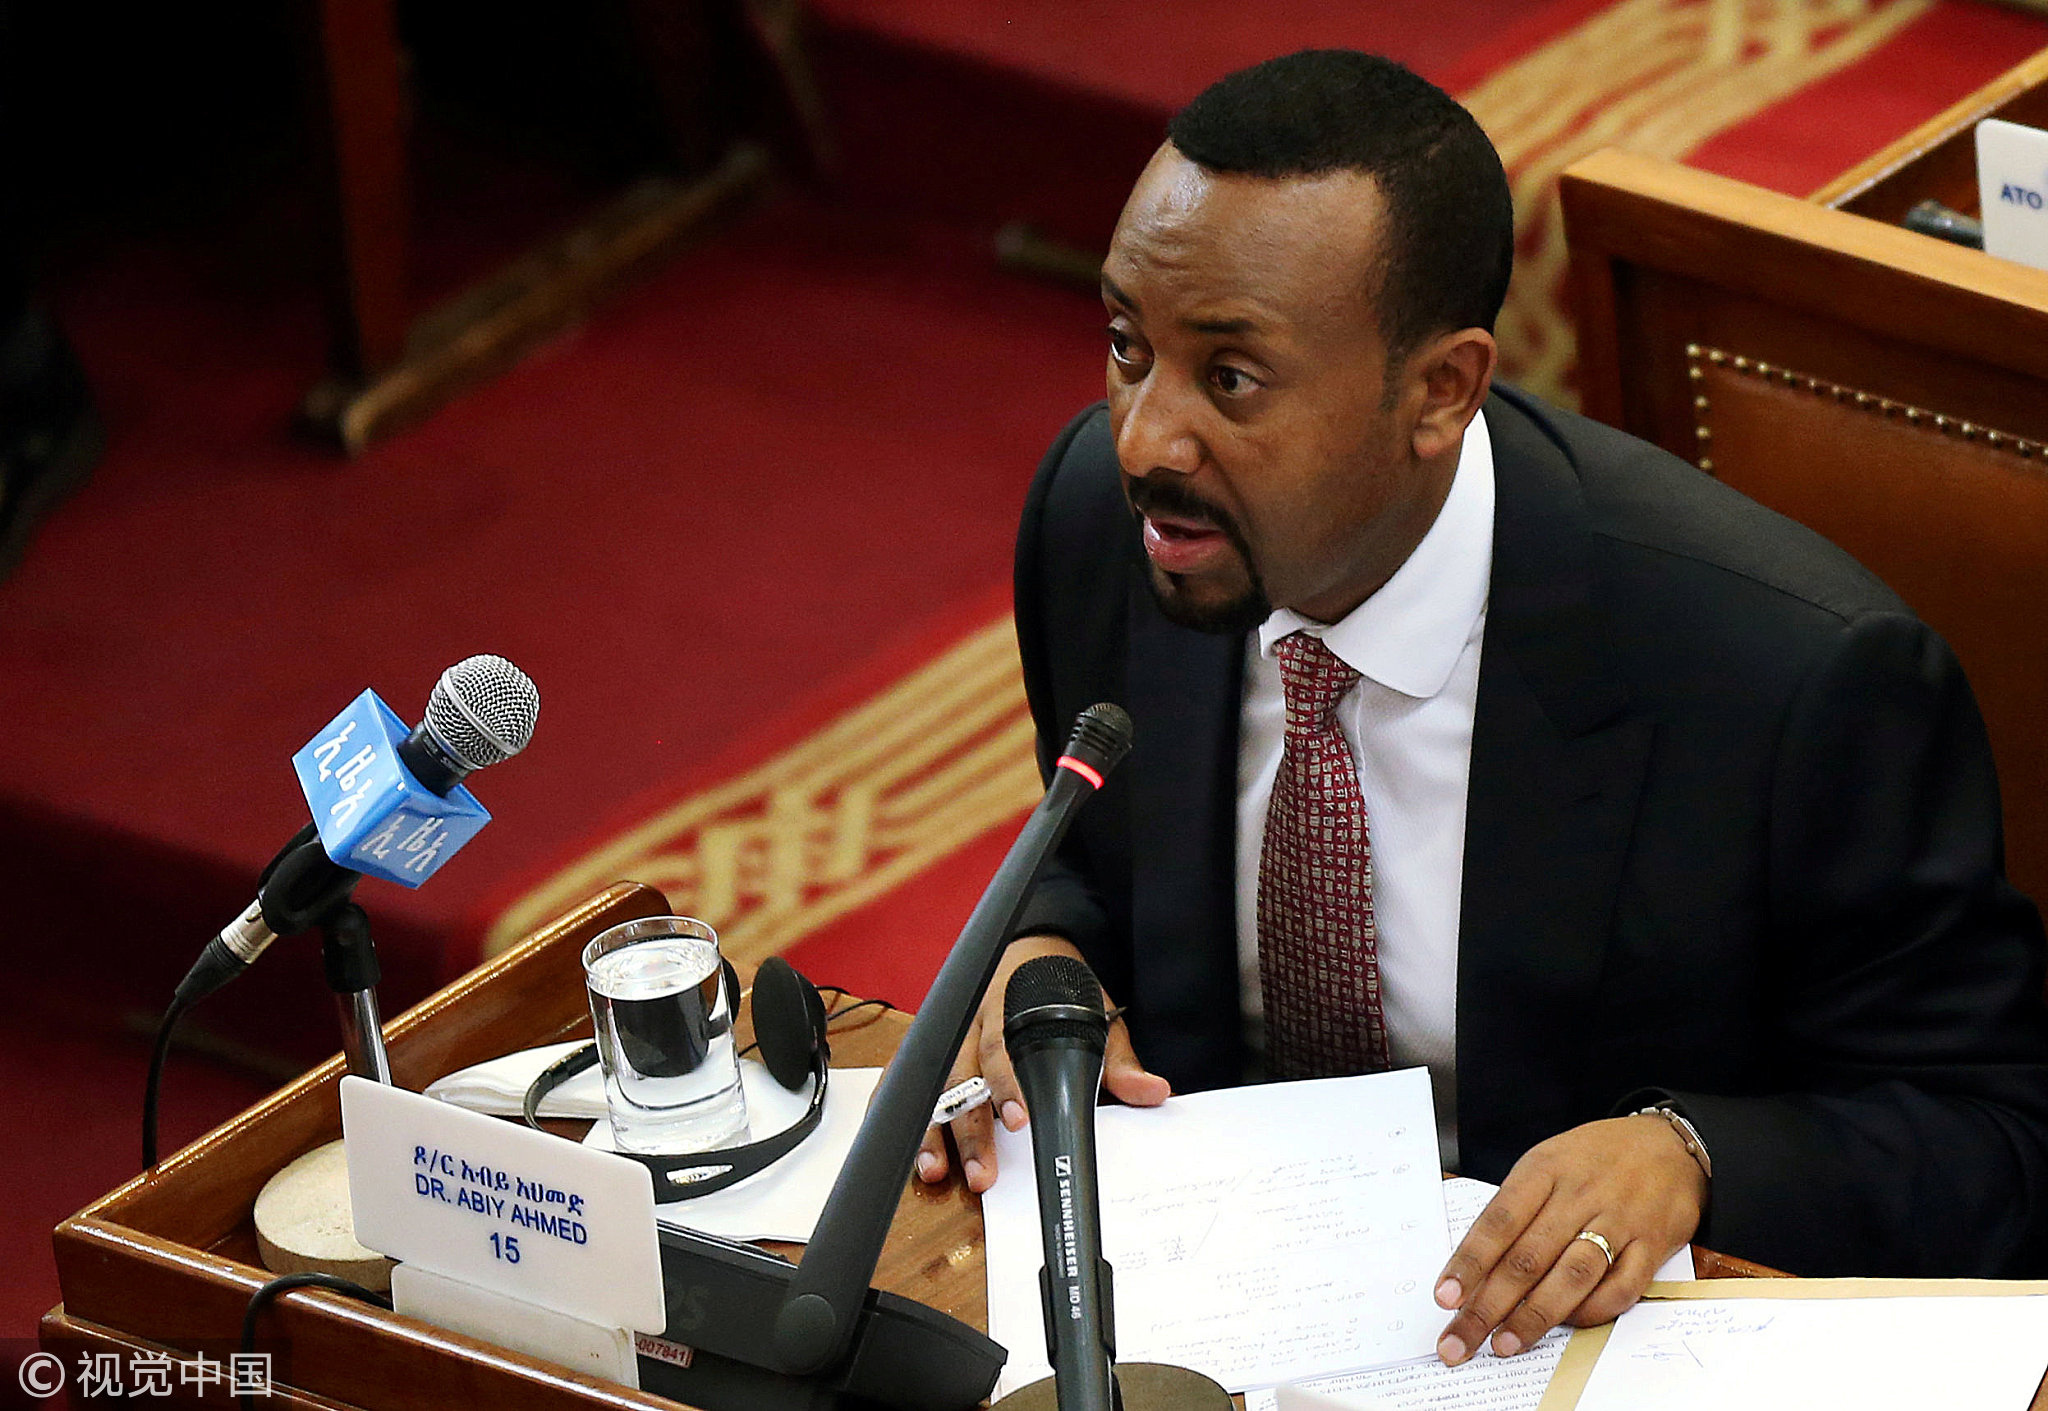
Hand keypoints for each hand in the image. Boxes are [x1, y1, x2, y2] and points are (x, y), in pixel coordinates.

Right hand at [913, 934, 1169, 1192]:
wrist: (1028, 952)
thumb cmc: (1059, 988)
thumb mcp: (1095, 1013)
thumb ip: (1117, 1059)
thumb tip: (1153, 1090)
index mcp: (1008, 1007)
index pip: (1003, 1049)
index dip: (1007, 1087)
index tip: (1020, 1120)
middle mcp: (970, 1022)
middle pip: (962, 1078)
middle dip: (970, 1130)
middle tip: (983, 1174)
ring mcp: (947, 1037)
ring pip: (930, 1086)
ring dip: (932, 1132)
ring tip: (935, 1173)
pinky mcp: (933, 1052)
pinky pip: (906, 1083)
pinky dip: (905, 1116)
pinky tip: (910, 1151)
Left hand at [1434, 1115, 1707, 1362]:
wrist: (1670, 1145)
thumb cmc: (1594, 1159)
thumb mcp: (1547, 1163)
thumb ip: (1516, 1209)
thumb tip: (1475, 1268)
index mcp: (1544, 1169)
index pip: (1498, 1221)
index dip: (1469, 1262)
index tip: (1444, 1298)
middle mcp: (1579, 1195)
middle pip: (1527, 1257)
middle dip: (1488, 1306)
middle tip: (1459, 1342)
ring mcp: (1619, 1221)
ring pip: (1571, 1276)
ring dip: (1534, 1317)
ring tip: (1504, 1345)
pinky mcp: (1653, 1246)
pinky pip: (1621, 1287)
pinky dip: (1592, 1311)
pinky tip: (1567, 1326)